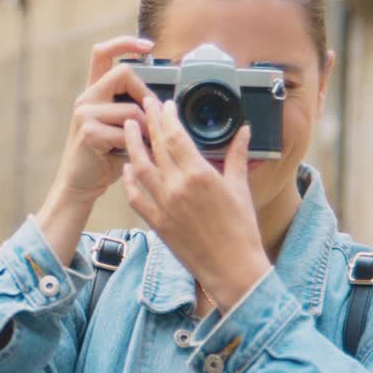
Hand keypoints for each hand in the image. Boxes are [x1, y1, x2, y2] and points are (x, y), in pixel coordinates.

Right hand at [47, 36, 154, 202]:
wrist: (80, 185)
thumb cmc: (105, 157)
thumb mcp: (119, 127)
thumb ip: (132, 108)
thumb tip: (163, 101)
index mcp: (93, 92)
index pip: (103, 53)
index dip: (125, 43)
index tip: (148, 45)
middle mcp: (86, 97)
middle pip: (123, 73)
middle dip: (146, 94)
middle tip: (153, 117)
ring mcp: (84, 113)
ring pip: (131, 109)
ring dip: (146, 129)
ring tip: (146, 144)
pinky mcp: (88, 131)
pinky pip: (126, 131)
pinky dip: (136, 145)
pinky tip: (132, 154)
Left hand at [122, 96, 270, 311]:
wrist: (231, 269)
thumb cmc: (241, 230)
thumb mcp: (240, 188)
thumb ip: (237, 156)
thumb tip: (244, 131)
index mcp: (199, 174)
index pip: (177, 136)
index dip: (168, 116)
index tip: (164, 104)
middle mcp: (177, 187)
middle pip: (157, 146)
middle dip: (149, 121)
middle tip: (144, 104)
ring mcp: (163, 205)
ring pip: (140, 167)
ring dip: (132, 145)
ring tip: (128, 128)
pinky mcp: (156, 223)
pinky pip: (136, 197)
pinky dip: (130, 181)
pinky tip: (128, 169)